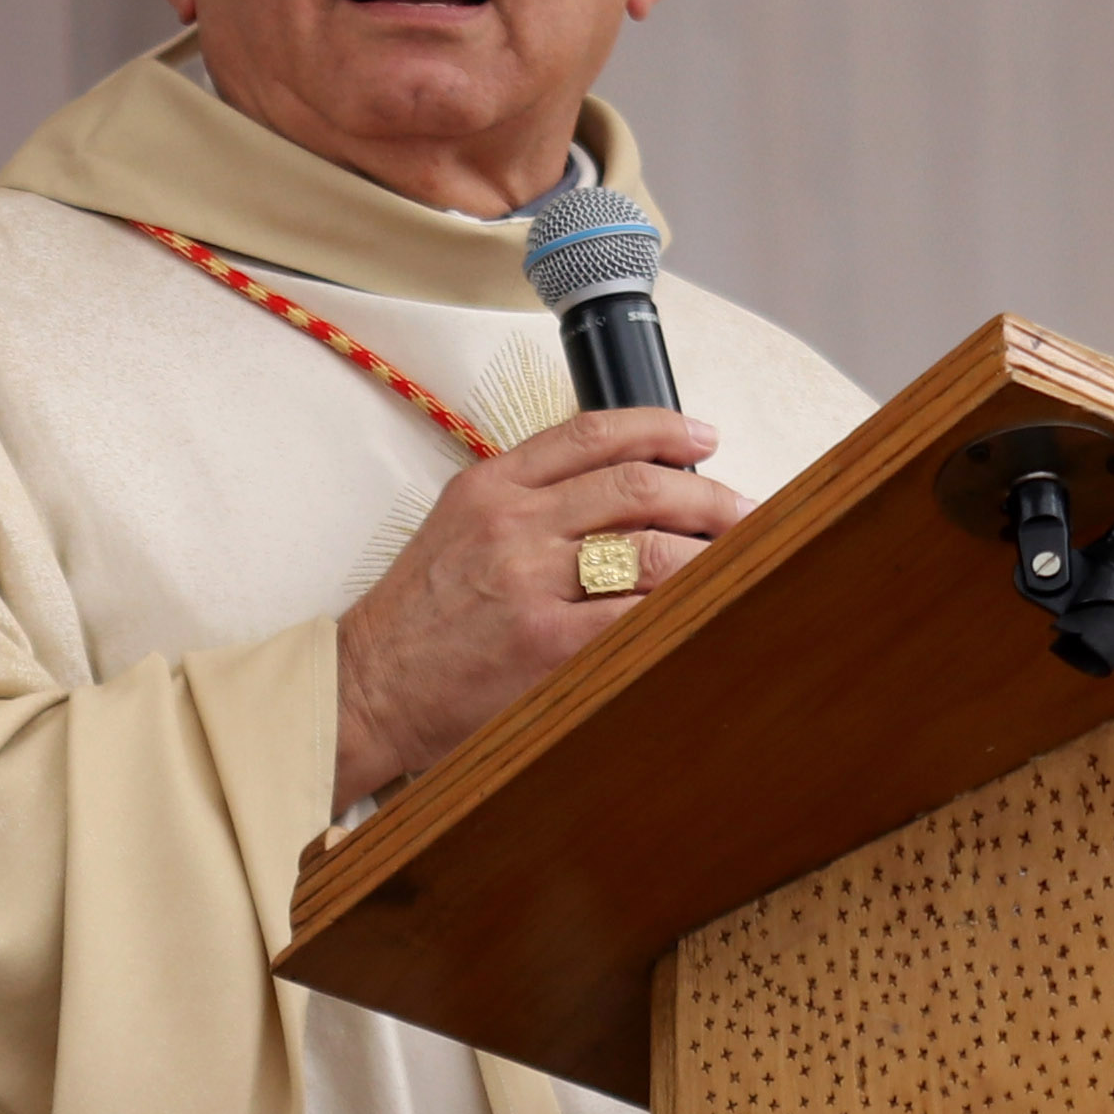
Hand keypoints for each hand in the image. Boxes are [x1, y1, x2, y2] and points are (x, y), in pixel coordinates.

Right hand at [332, 408, 741, 806]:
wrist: (368, 686)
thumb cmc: (418, 617)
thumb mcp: (458, 528)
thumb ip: (528, 499)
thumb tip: (622, 489)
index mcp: (491, 486)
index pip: (590, 432)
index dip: (660, 427)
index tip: (702, 437)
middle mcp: (512, 523)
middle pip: (636, 485)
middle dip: (707, 496)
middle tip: (745, 511)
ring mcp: (529, 583)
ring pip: (648, 550)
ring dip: (708, 554)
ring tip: (738, 562)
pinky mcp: (546, 644)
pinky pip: (636, 617)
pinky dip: (680, 611)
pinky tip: (704, 610)